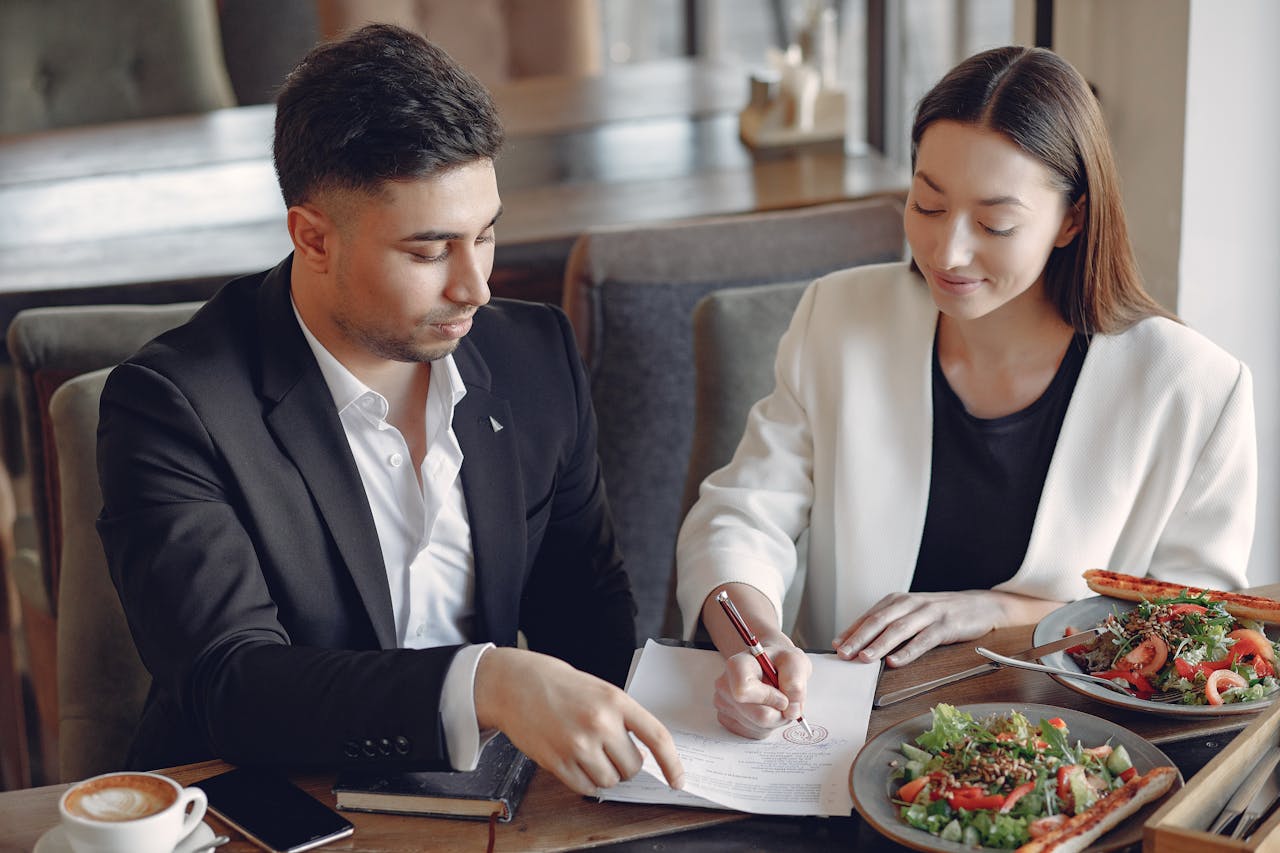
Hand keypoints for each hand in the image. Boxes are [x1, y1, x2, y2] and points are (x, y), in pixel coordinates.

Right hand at [474, 647, 683, 795]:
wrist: (515, 684)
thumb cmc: (559, 685)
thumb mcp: (600, 690)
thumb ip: (622, 718)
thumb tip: (643, 755)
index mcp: (615, 701)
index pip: (657, 737)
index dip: (672, 763)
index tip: (677, 780)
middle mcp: (599, 723)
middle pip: (633, 767)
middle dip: (626, 765)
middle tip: (610, 750)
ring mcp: (577, 744)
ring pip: (610, 781)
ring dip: (605, 774)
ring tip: (590, 753)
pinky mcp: (557, 761)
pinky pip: (585, 788)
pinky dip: (586, 783)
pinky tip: (577, 764)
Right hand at [712, 639, 811, 739]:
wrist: (768, 665)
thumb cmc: (779, 661)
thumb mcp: (795, 661)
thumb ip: (795, 681)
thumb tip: (791, 710)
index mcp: (737, 665)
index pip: (744, 691)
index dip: (769, 698)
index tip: (782, 695)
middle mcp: (725, 685)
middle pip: (758, 716)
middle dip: (779, 713)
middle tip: (785, 700)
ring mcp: (723, 704)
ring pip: (758, 727)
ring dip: (775, 719)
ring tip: (776, 702)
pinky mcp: (727, 720)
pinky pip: (753, 733)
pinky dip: (767, 726)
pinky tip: (767, 709)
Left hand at [831, 590, 1061, 666]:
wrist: (980, 605)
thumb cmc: (939, 613)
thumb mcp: (910, 614)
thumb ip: (886, 625)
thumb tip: (853, 642)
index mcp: (897, 600)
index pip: (869, 616)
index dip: (852, 631)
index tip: (836, 647)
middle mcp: (910, 603)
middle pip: (879, 621)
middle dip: (859, 638)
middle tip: (844, 654)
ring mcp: (928, 614)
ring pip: (899, 630)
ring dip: (879, 645)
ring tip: (864, 659)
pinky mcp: (945, 626)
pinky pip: (923, 640)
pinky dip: (908, 651)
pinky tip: (895, 662)